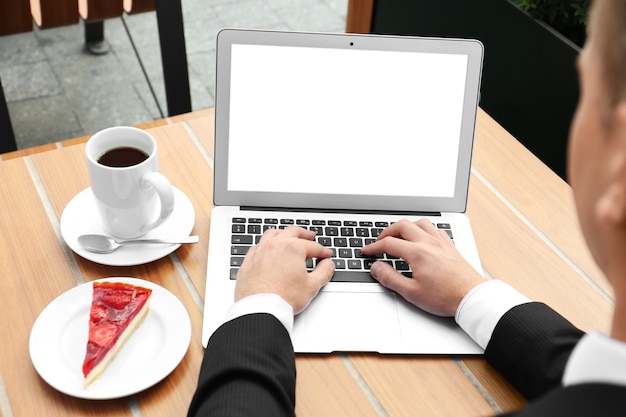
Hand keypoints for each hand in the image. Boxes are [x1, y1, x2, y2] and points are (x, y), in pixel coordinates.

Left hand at [235, 226, 334, 313]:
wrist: (260, 309)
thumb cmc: (283, 298)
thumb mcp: (312, 286)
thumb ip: (324, 272)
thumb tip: (328, 265)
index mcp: (292, 248)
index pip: (313, 246)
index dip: (323, 251)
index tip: (326, 255)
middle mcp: (275, 245)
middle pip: (292, 232)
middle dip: (304, 234)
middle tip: (311, 237)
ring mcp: (260, 251)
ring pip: (273, 234)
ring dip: (283, 234)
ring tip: (289, 237)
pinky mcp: (249, 260)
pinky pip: (258, 245)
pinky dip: (266, 244)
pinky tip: (269, 249)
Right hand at [361, 219, 483, 316]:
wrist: (471, 297)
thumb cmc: (445, 297)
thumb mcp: (411, 292)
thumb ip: (390, 278)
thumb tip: (376, 268)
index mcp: (417, 253)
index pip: (388, 243)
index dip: (373, 246)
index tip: (366, 251)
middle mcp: (428, 243)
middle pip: (402, 226)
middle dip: (387, 232)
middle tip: (379, 241)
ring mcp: (441, 242)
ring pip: (419, 223)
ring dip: (406, 226)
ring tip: (399, 235)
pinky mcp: (450, 246)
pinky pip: (434, 229)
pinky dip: (423, 229)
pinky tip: (422, 237)